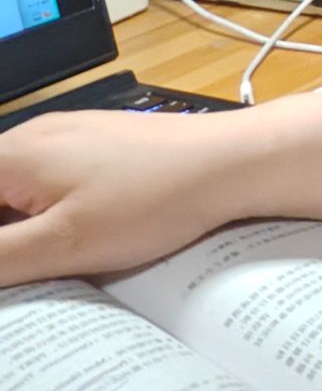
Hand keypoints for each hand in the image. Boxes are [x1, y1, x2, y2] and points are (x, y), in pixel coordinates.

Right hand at [0, 110, 239, 286]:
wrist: (231, 161)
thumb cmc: (155, 198)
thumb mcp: (61, 243)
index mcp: (12, 154)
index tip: (18, 255)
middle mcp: (34, 134)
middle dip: (8, 233)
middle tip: (40, 257)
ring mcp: (68, 134)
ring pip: (18, 187)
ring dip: (24, 224)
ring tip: (65, 245)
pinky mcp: (98, 142)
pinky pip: (50, 178)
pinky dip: (52, 208)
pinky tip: (85, 227)